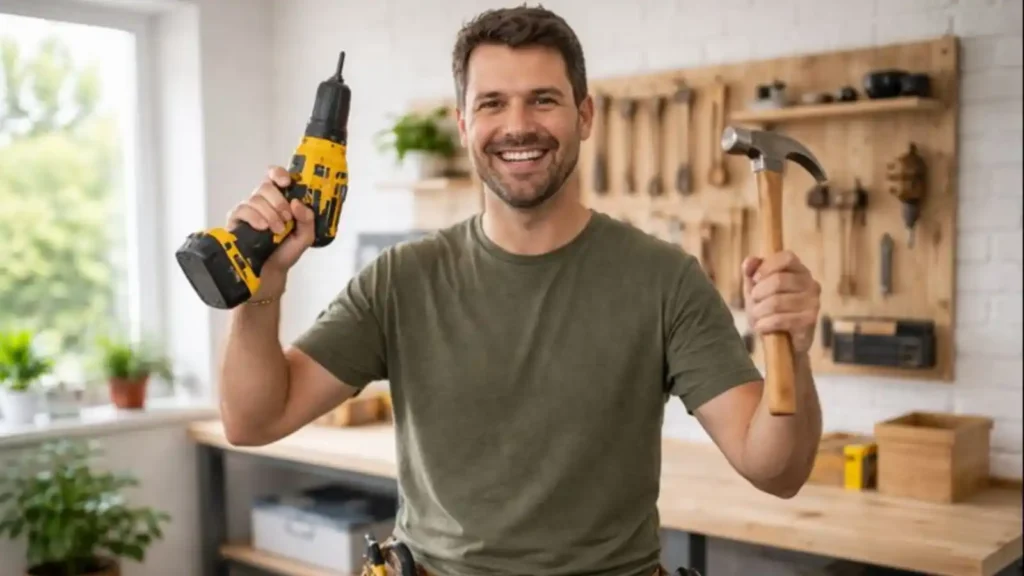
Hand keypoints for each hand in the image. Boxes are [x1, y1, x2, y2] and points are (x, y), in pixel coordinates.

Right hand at [226, 166, 314, 295]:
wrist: (270, 272)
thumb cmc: (286, 251)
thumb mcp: (305, 236)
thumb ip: (308, 220)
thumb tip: (298, 203)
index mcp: (279, 200)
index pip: (275, 177)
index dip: (279, 174)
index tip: (287, 182)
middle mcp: (262, 201)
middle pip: (265, 186)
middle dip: (279, 201)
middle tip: (287, 218)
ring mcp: (248, 210)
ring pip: (255, 199)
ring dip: (270, 214)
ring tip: (277, 230)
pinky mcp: (236, 220)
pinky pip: (242, 210)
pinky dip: (255, 218)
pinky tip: (262, 228)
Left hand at [742, 251, 820, 355]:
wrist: (781, 343)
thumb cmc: (768, 310)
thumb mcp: (755, 289)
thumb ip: (751, 272)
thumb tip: (749, 261)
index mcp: (799, 270)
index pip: (787, 257)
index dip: (767, 266)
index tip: (754, 280)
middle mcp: (811, 284)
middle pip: (778, 280)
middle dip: (758, 293)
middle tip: (754, 303)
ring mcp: (813, 303)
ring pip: (776, 302)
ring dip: (759, 311)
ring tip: (757, 317)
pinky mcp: (810, 321)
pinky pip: (780, 319)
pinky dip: (765, 324)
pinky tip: (761, 327)